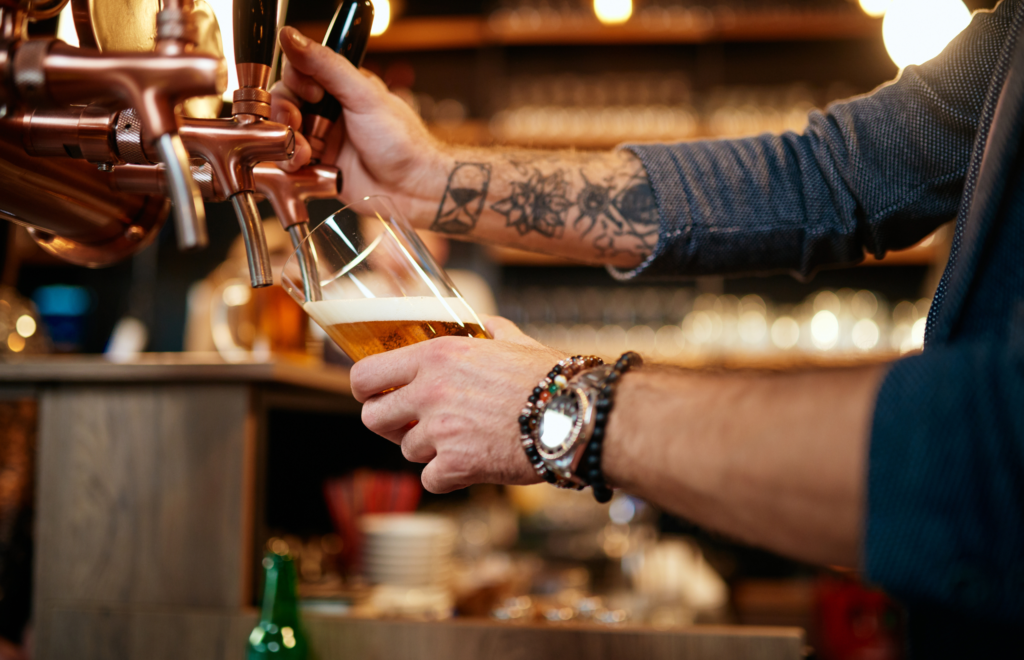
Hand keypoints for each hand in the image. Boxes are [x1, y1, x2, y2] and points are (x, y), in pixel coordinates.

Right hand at [270, 27, 447, 219]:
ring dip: (286, 140)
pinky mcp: (318, 167)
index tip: (312, 94)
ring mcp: (323, 140)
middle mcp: (329, 112)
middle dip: (286, 113)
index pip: (299, 73)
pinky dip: (289, 162)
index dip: (296, 82)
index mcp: (340, 88)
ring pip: (284, 132)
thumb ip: (326, 66)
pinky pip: (289, 160)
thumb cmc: (401, 141)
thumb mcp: (362, 95)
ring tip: (306, 151)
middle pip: (285, 102)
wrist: (414, 187)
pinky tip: (305, 164)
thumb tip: (292, 37)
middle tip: (297, 123)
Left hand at [350, 317, 565, 492]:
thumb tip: (483, 322)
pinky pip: (430, 479)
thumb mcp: (515, 340)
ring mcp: (440, 430)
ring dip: (429, 450)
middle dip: (390, 424)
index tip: (377, 395)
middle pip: (373, 418)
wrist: (575, 415)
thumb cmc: (550, 379)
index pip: (365, 375)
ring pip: (406, 450)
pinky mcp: (456, 465)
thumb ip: (490, 329)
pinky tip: (471, 464)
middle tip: (412, 424)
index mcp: (437, 355)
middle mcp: (430, 391)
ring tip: (462, 440)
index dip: (366, 390)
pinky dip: (448, 477)